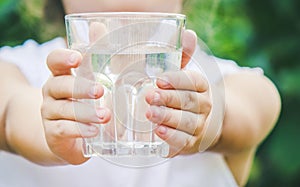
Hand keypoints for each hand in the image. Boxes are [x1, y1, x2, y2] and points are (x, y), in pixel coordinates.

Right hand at [41, 49, 110, 163]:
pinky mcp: (53, 133)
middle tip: (100, 91)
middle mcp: (52, 91)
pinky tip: (94, 131)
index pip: (54, 61)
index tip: (78, 58)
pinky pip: (63, 129)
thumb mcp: (99, 79)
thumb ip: (101, 55)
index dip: (63, 58)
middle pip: (59, 84)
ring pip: (64, 109)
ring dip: (86, 112)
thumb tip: (98, 26)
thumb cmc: (88, 102)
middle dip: (80, 87)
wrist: (74, 135)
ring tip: (105, 116)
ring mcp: (50, 112)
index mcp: (62, 75)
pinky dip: (80, 130)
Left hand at [145, 30, 220, 156]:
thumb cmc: (185, 95)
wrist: (203, 122)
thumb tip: (187, 33)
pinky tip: (159, 132)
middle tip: (150, 96)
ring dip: (168, 117)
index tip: (159, 79)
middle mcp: (204, 106)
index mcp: (201, 86)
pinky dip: (173, 137)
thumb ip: (182, 56)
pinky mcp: (192, 143)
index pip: (193, 81)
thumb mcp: (183, 76)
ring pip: (187, 121)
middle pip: (188, 101)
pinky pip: (184, 141)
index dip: (177, 80)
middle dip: (168, 99)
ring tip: (150, 113)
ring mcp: (199, 125)